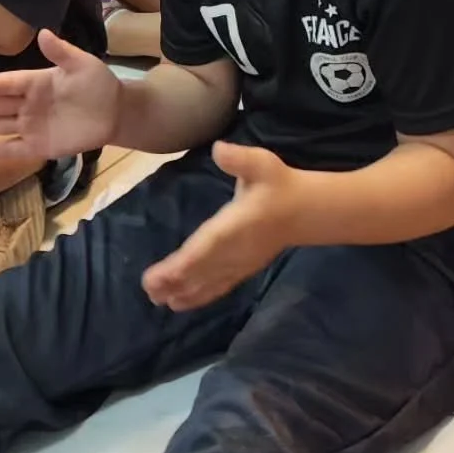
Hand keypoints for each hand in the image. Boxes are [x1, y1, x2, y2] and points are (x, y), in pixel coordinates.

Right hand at [0, 28, 122, 158]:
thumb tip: (43, 32)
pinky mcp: (39, 146)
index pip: (6, 84)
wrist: (114, 112)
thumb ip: (61, 51)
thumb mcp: (82, 64)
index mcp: (36, 82)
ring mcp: (31, 126)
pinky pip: (13, 149)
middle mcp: (28, 104)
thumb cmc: (98, 84)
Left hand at [143, 141, 303, 310]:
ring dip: (183, 291)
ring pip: (207, 282)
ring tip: (158, 299)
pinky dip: (199, 297)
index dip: (182, 263)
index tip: (159, 275)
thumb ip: (239, 159)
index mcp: (235, 224)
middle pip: (201, 270)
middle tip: (149, 290)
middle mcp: (235, 249)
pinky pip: (218, 287)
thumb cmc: (279, 184)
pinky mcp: (242, 270)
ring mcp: (239, 263)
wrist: (304, 210)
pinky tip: (180, 303)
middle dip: (175, 281)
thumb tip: (218, 149)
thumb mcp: (262, 163)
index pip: (205, 247)